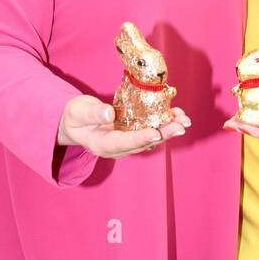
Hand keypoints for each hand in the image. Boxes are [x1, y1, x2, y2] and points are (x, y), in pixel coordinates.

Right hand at [57, 95, 190, 158]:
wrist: (74, 123)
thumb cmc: (74, 117)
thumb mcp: (77, 112)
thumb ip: (91, 113)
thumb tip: (109, 114)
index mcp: (103, 144)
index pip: (123, 143)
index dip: (140, 138)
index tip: (155, 132)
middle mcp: (118, 147)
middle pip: (143, 142)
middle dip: (163, 134)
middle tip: (180, 125)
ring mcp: (126, 142)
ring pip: (150, 138)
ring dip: (168, 129)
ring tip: (184, 119)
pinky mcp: (132, 134)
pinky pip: (150, 130)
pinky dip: (164, 123)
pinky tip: (176, 114)